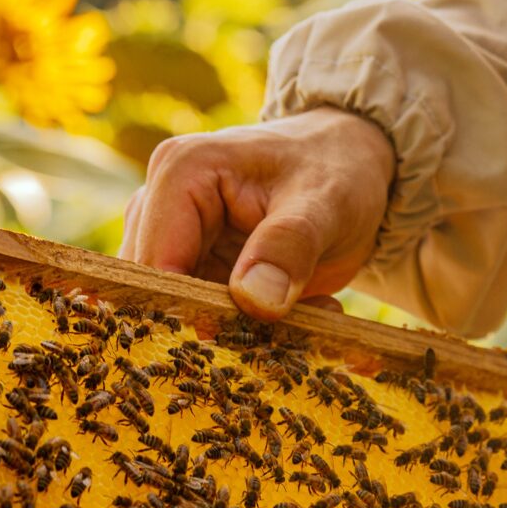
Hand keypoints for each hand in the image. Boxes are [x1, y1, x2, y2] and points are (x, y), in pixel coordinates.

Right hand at [120, 110, 395, 317]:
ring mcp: (173, 238)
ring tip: (306, 313)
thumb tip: (254, 300)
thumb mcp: (326, 204)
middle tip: (288, 333)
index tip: (241, 341)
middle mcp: (160, 204)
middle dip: (217, 323)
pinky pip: (204, 314)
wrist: (350, 166)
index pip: (156, 261)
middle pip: (160, 291)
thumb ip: (289, 247)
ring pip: (180, 309)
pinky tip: (302, 312)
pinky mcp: (193, 268)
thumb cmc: (337, 169)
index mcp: (182, 173)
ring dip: (238, 328)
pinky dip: (248, 326)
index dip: (189, 310)